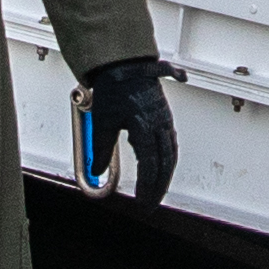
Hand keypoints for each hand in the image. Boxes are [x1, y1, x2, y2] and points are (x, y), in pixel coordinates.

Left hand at [77, 57, 176, 203]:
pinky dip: (168, 160)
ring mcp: (164, 120)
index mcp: (145, 126)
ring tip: (157, 191)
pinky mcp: (164, 116)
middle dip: (158, 188)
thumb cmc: (115, 86)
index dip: (146, 187)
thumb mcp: (102, 121)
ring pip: (171, 154)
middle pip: (165, 164)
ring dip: (165, 176)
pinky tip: (163, 167)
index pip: (150, 165)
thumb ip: (100, 149)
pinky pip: (171, 143)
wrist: (124, 64)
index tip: (142, 202)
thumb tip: (97, 170)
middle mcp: (159, 124)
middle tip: (150, 204)